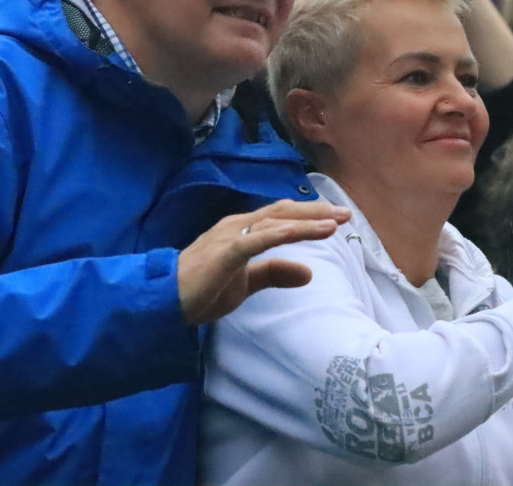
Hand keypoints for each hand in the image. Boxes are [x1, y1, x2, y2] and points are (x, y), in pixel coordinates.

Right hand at [177, 200, 350, 323]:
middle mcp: (238, 225)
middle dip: (316, 211)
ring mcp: (230, 237)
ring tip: (333, 222)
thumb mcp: (246, 283)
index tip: (338, 217)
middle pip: (283, 212)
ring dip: (305, 220)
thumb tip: (309, 273)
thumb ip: (274, 274)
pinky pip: (256, 240)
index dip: (310, 214)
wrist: (165, 301)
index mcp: (243, 230)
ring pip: (274, 222)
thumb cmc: (202, 289)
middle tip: (346, 213)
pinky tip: (300, 231)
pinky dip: (280, 233)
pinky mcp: (224, 253)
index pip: (282, 216)